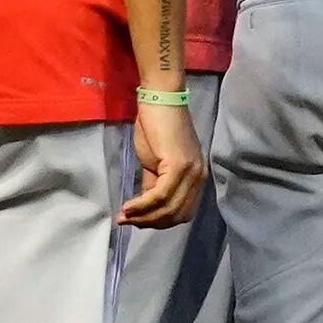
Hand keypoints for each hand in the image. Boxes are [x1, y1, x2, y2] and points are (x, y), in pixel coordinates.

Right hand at [120, 95, 204, 227]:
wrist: (159, 99)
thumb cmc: (156, 126)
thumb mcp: (155, 163)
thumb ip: (154, 184)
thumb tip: (145, 206)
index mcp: (196, 177)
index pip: (182, 212)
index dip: (159, 222)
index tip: (137, 222)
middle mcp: (198, 177)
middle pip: (176, 214)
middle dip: (150, 223)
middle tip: (127, 221)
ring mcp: (191, 172)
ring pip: (168, 208)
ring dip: (144, 217)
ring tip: (124, 216)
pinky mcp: (178, 166)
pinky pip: (159, 195)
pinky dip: (142, 205)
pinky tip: (128, 207)